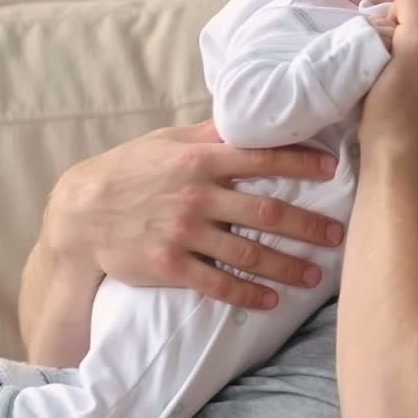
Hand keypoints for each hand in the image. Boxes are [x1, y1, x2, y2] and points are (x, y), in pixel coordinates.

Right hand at [42, 122, 343, 308]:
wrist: (79, 214)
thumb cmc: (128, 169)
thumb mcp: (167, 140)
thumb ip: (210, 133)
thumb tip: (250, 117)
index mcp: (200, 159)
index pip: (262, 158)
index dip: (300, 163)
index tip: (331, 169)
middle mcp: (198, 195)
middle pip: (267, 212)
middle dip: (308, 226)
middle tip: (337, 235)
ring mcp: (185, 233)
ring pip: (249, 253)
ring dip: (287, 266)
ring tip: (315, 276)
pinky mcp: (171, 266)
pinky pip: (219, 284)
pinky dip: (249, 294)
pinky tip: (272, 299)